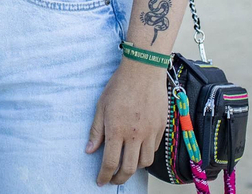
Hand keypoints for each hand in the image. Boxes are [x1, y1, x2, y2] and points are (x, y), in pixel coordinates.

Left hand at [86, 60, 167, 185]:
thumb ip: (96, 130)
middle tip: (113, 179)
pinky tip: (138, 150)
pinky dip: (145, 154)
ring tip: (126, 165)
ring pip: (145, 162)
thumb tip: (89, 150)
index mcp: (117, 129)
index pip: (110, 162)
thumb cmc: (120, 85)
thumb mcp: (101, 106)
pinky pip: (155, 149)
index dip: (104, 175)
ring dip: (134, 168)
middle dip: (120, 178)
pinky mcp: (161, 127)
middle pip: (129, 168)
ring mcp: (150, 132)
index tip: (101, 181)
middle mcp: (135, 134)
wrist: (144, 70)